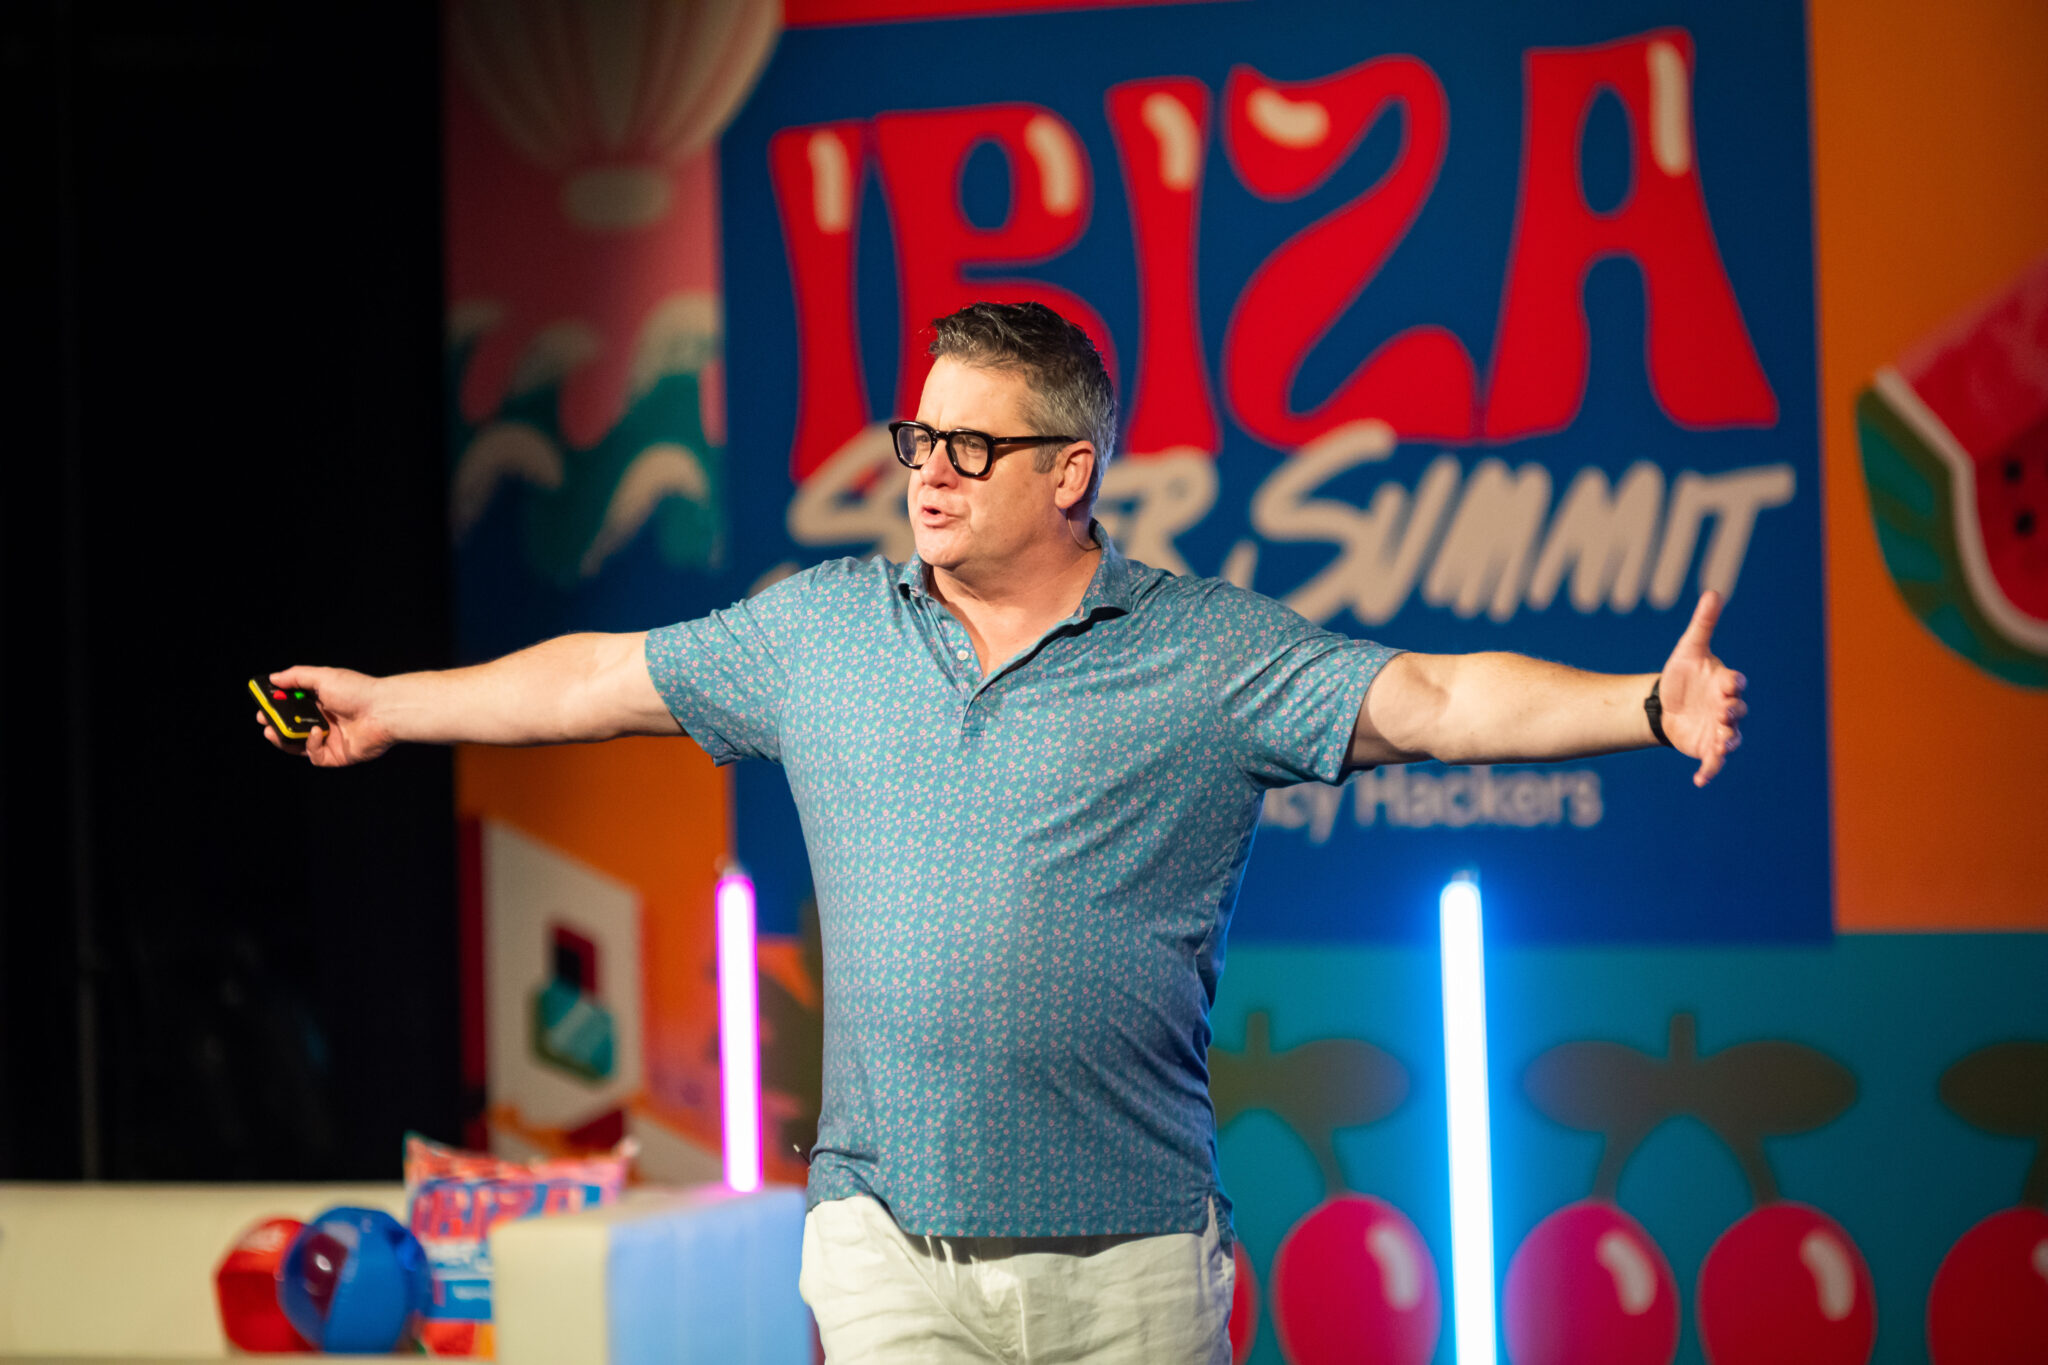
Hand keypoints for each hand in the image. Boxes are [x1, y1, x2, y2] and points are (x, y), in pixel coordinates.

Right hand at [254, 666, 394, 766]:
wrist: (384, 710)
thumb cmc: (357, 691)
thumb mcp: (323, 677)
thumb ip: (297, 677)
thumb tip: (274, 678)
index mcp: (322, 703)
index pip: (292, 708)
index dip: (276, 708)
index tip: (262, 706)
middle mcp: (325, 722)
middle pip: (292, 728)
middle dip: (274, 725)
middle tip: (264, 720)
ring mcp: (331, 740)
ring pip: (298, 746)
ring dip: (284, 739)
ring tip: (274, 730)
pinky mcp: (338, 756)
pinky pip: (315, 756)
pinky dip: (310, 745)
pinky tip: (314, 732)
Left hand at [1657, 591, 1747, 786]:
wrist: (1666, 702)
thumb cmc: (1683, 674)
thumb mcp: (1689, 649)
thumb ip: (1703, 625)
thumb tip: (1713, 592)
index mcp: (1725, 683)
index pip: (1734, 683)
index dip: (1733, 683)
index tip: (1729, 682)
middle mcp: (1727, 707)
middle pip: (1736, 711)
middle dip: (1732, 712)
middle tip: (1724, 712)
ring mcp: (1720, 730)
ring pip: (1731, 738)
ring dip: (1727, 742)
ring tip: (1720, 746)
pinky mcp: (1707, 748)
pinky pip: (1713, 762)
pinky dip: (1709, 771)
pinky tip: (1699, 781)